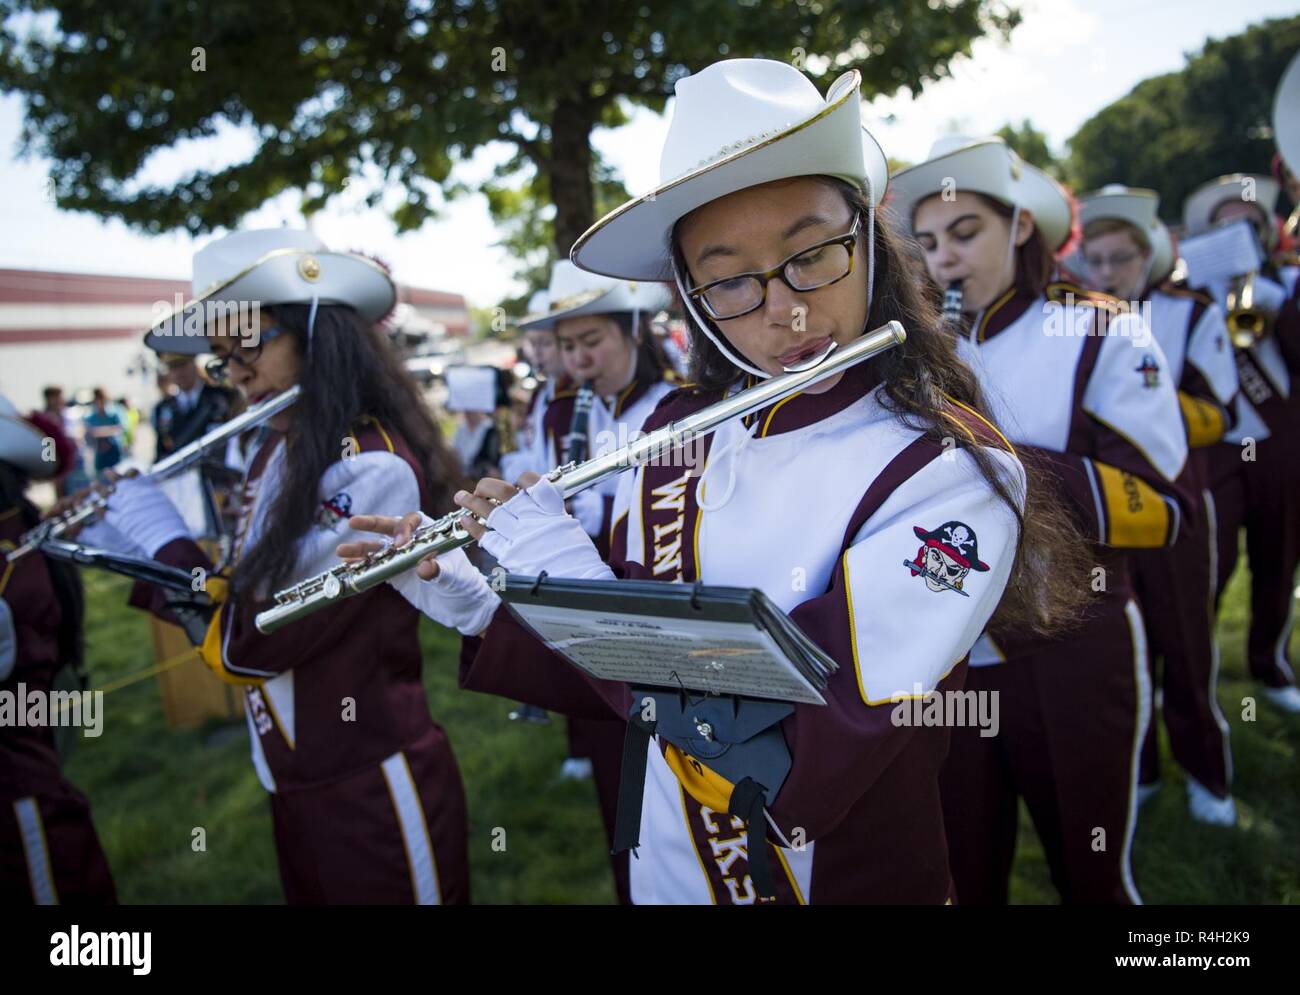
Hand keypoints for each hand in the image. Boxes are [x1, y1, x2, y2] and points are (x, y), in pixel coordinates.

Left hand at [100, 475, 188, 556]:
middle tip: (106, 472)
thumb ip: (151, 492)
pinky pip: (105, 513)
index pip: (133, 474)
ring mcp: (124, 508)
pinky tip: (95, 505)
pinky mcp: (119, 521)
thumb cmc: (169, 519)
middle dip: (111, 476)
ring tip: (93, 484)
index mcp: (145, 488)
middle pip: (117, 482)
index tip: (127, 470)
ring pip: (107, 495)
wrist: (166, 534)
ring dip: (99, 489)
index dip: (128, 472)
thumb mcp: (162, 500)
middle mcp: (133, 495)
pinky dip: (99, 509)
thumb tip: (147, 488)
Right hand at [340, 511, 500, 635]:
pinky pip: (376, 567)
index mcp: (432, 534)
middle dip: (371, 524)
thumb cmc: (464, 585)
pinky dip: (362, 566)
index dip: (404, 529)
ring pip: (378, 549)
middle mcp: (414, 542)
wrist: (462, 606)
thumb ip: (439, 570)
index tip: (399, 545)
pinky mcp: (396, 575)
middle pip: (389, 528)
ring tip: (341, 552)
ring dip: (360, 550)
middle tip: (352, 522)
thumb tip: (423, 566)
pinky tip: (348, 566)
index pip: (413, 521)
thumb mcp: (454, 577)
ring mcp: (403, 558)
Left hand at [459, 473, 612, 580]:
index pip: (534, 483)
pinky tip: (465, 520)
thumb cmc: (579, 560)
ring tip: (460, 497)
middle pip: (505, 493)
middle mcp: (534, 519)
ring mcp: (520, 536)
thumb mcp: (570, 530)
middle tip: (480, 488)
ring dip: (472, 502)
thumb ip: (553, 518)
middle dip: (488, 487)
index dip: (522, 479)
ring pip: (491, 512)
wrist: (579, 583)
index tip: (517, 483)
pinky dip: (474, 526)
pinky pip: (487, 537)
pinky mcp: (511, 555)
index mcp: (551, 511)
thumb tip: (543, 509)